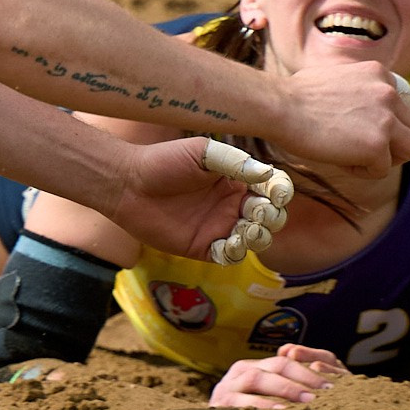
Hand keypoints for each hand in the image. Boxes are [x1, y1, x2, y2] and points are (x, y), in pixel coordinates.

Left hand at [105, 137, 277, 260]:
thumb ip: (235, 163)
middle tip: (255, 212)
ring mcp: (219, 227)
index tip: (276, 193)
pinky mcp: (203, 247)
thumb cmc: (164, 162)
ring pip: (256, 239)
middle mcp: (232, 205)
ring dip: (259, 236)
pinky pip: (230, 256)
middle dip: (271, 216)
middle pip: (270, 217)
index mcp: (236, 180)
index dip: (280, 191)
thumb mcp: (202, 153)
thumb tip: (267, 173)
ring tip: (245, 229)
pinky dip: (236, 252)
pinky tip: (227, 242)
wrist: (129, 184)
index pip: (271, 188)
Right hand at [211, 346, 349, 409]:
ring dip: (283, 388)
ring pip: (257, 378)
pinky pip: (241, 403)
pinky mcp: (218, 406)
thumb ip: (286, 385)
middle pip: (274, 366)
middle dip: (301, 377)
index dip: (308, 371)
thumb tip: (315, 371)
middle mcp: (239, 373)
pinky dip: (261, 406)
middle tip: (324, 392)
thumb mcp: (267, 399)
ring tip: (307, 400)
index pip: (284, 361)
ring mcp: (226, 388)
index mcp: (253, 367)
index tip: (331, 385)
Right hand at [273, 62, 409, 179]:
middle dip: (394, 143)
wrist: (281, 107)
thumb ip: (358, 89)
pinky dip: (363, 171)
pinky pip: (382, 169)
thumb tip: (361, 108)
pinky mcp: (377, 145)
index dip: (388, 122)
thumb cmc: (296, 95)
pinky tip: (341, 162)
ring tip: (359, 159)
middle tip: (367, 151)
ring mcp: (386, 119)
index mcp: (380, 74)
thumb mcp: (338, 77)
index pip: (402, 105)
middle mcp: (389, 93)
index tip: (366, 131)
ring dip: (387, 158)